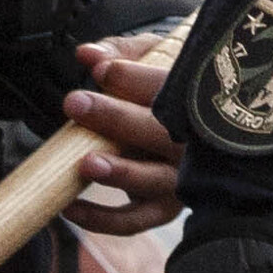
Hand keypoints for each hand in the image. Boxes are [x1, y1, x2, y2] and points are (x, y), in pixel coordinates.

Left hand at [62, 40, 183, 235]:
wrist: (201, 132)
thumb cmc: (169, 89)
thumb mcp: (154, 58)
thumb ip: (120, 52)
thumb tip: (87, 55)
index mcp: (197, 100)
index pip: (169, 87)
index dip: (133, 79)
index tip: (101, 70)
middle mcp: (195, 143)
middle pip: (159, 133)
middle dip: (115, 118)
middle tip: (76, 103)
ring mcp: (182, 179)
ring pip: (153, 180)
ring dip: (119, 173)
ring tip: (86, 164)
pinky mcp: (164, 208)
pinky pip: (134, 220)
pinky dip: (101, 219)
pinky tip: (70, 207)